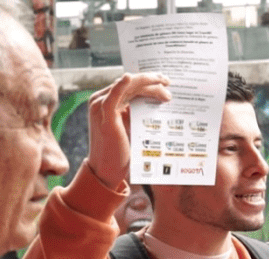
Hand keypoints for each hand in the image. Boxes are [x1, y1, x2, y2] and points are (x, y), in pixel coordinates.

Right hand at [85, 73, 170, 188]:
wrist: (106, 171)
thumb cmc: (119, 151)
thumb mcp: (130, 126)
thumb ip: (136, 111)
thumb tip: (157, 101)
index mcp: (106, 101)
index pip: (129, 85)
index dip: (147, 81)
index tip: (164, 82)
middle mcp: (101, 100)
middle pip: (131, 84)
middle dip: (151, 81)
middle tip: (168, 81)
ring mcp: (100, 106)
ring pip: (128, 86)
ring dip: (148, 84)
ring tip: (165, 86)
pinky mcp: (104, 115)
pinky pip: (113, 96)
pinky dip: (121, 85)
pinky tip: (129, 77)